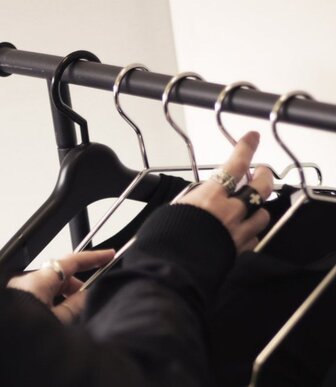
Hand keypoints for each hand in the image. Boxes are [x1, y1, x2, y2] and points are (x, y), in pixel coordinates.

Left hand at [7, 249, 114, 323]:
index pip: (71, 262)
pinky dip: (50, 303)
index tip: (108, 256)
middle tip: (90, 301)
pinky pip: (37, 296)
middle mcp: (24, 281)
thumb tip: (85, 296)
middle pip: (59, 276)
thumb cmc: (23, 335)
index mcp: (37, 281)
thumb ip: (74, 306)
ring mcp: (16, 291)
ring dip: (63, 298)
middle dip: (76, 288)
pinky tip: (56, 320)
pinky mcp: (11, 302)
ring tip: (71, 319)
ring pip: (48, 287)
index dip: (92, 258)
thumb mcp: (58, 322)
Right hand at [175, 131, 272, 253]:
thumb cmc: (165, 241)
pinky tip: (243, 232)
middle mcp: (230, 212)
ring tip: (252, 205)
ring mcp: (238, 233)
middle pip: (260, 187)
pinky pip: (253, 238)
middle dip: (264, 176)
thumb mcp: (173, 210)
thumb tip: (195, 198)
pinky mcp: (239, 252)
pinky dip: (251, 232)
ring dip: (258, 207)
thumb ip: (190, 201)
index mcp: (210, 197)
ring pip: (263, 214)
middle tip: (262, 171)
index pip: (236, 165)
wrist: (171, 272)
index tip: (252, 138)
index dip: (246, 148)